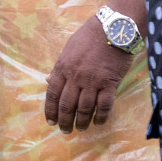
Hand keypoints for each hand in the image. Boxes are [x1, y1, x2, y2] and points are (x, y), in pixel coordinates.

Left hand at [44, 16, 133, 132]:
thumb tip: (48, 81)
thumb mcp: (68, 49)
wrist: (112, 29)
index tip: (50, 121)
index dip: (50, 109)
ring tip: (81, 129)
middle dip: (65, 120)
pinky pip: (104, 105)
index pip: (52, 93)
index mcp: (62, 67)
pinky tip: (98, 122)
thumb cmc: (89, 37)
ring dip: (82, 121)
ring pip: (85, 108)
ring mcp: (92, 81)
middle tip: (65, 130)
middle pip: (67, 104)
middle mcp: (75, 77)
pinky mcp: (109, 83)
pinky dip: (100, 117)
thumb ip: (59, 67)